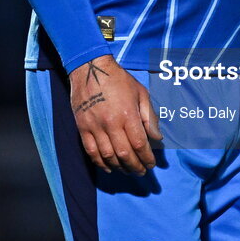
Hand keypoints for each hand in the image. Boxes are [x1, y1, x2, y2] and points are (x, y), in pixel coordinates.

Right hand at [69, 55, 161, 174]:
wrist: (90, 68)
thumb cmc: (119, 80)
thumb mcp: (141, 93)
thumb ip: (150, 116)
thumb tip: (157, 138)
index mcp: (128, 113)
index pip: (139, 144)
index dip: (147, 158)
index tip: (152, 164)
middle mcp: (111, 123)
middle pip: (125, 154)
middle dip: (135, 166)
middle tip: (142, 172)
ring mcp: (95, 126)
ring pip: (108, 156)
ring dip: (120, 167)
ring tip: (128, 171)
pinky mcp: (82, 128)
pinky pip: (91, 152)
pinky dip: (100, 163)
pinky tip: (109, 167)